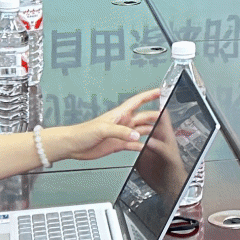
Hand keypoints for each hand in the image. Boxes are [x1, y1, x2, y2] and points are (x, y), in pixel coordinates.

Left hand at [45, 87, 163, 162]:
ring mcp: (121, 133)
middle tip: (166, 116)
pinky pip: (134, 144)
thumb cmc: (83, 132)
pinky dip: (141, 145)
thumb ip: (121, 132)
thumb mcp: (103, 129)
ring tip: (161, 132)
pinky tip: (146, 147)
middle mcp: (122, 122)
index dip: (150, 95)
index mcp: (119, 114)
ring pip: (141, 130)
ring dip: (150, 131)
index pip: (138, 101)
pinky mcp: (118, 144)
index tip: (160, 91)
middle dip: (155, 115)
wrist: (73, 145)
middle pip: (143, 117)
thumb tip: (136, 135)